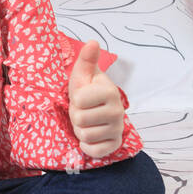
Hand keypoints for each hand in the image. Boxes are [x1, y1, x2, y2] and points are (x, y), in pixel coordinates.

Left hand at [67, 39, 123, 158]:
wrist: (98, 109)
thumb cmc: (87, 90)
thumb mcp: (83, 74)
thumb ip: (86, 59)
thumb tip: (93, 42)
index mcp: (110, 91)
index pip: (78, 101)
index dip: (74, 100)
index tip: (81, 97)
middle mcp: (118, 111)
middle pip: (80, 120)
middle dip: (76, 116)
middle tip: (83, 111)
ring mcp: (118, 129)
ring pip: (85, 136)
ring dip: (80, 130)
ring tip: (87, 121)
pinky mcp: (115, 144)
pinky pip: (94, 151)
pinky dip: (87, 145)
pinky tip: (91, 135)